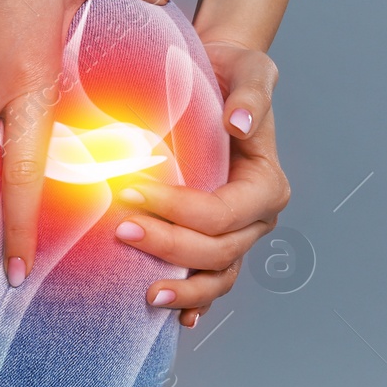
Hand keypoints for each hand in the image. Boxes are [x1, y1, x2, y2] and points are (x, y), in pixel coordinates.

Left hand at [113, 39, 289, 325]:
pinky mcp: (212, 240)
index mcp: (265, 185)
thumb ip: (251, 94)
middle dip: (168, 246)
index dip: (180, 211)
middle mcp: (255, 218)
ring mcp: (235, 235)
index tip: (134, 193)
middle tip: (120, 228)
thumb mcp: (250, 70)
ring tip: (145, 295)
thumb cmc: (232, 74)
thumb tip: (238, 123)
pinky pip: (207, 281)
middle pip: (217, 251)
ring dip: (184, 291)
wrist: (215, 78)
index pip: (224, 213)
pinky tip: (170, 317)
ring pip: (217, 278)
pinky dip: (193, 304)